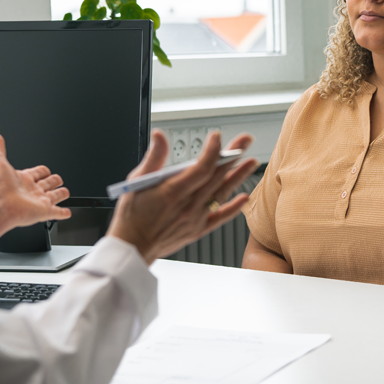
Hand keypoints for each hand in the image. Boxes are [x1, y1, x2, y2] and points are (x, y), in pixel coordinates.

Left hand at [0, 131, 71, 247]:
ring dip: (60, 194)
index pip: (37, 172)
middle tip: (57, 179)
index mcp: (22, 179)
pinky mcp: (44, 212)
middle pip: (47, 183)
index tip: (45, 170)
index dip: (42, 170)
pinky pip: (57, 212)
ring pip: (54, 197)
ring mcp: (38, 202)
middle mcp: (31, 190)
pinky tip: (66, 213)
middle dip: (53, 180)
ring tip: (64, 193)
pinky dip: (63, 213)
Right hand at [108, 129, 258, 264]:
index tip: (217, 137)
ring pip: (222, 193)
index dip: (213, 151)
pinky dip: (233, 207)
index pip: (202, 167)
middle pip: (216, 176)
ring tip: (251, 162)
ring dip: (238, 177)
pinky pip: (220, 218)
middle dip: (233, 156)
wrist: (133, 248)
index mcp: (173, 191)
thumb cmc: (132, 217)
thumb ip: (153, 157)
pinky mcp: (197, 229)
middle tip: (245, 141)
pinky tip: (244, 197)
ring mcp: (195, 218)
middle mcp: (188, 205)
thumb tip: (160, 136)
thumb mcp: (136, 182)